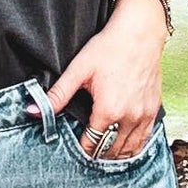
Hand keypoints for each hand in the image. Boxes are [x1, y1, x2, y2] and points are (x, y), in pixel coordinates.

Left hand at [43, 0, 167, 160]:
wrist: (140, 33)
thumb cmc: (109, 48)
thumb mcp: (78, 70)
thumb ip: (57, 95)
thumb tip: (34, 111)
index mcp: (108, 110)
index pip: (92, 144)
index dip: (81, 148)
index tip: (74, 147)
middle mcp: (129, 118)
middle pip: (110, 151)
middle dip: (97, 153)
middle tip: (86, 149)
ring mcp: (144, 115)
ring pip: (129, 150)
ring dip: (115, 154)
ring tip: (102, 151)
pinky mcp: (154, 110)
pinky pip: (144, 139)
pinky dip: (133, 146)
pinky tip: (123, 144)